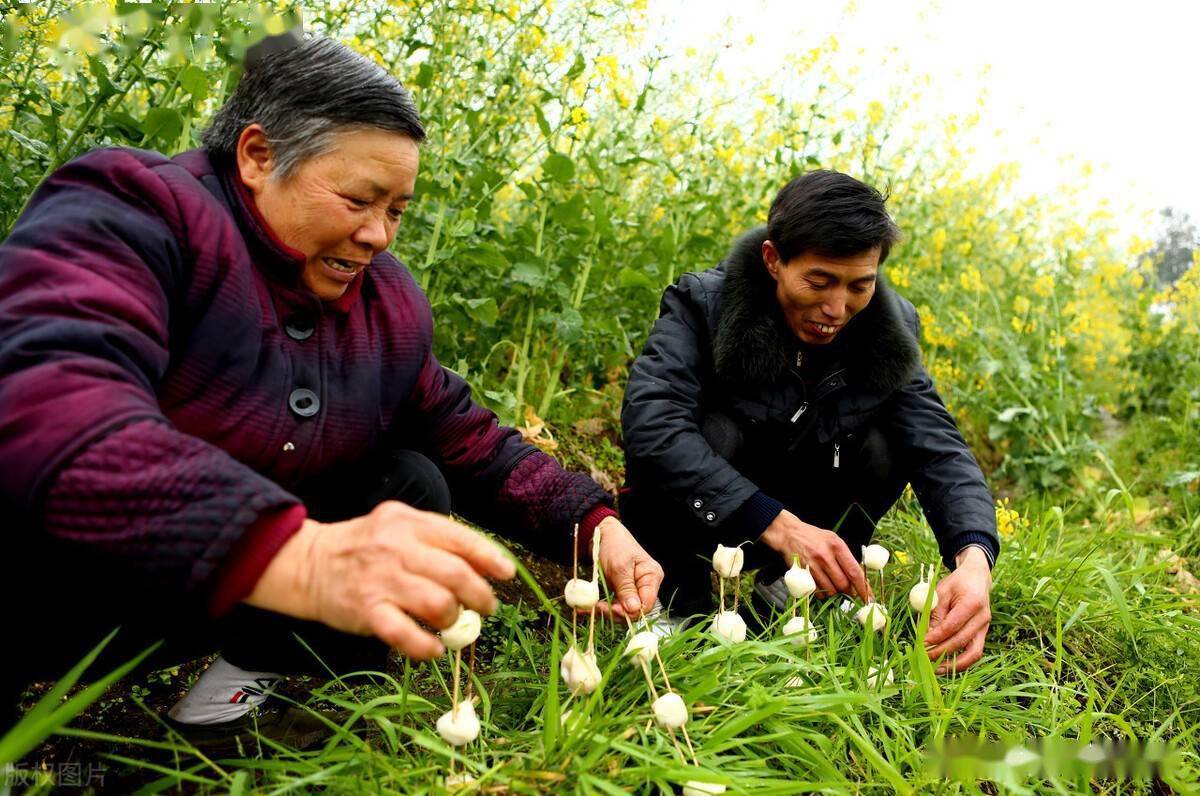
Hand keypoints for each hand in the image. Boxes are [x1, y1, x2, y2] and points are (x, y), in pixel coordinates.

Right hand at [247, 501, 515, 659]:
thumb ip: (436, 540)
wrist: (308, 563)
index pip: (462, 539)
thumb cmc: (364, 546)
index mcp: (409, 523)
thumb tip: (483, 566)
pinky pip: (406, 635)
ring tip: (452, 624)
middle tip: (485, 607)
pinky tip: (435, 649)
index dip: (490, 559)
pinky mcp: (366, 611)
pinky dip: (428, 647)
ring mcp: (381, 580)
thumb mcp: (399, 526)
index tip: (506, 574)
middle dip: (480, 596)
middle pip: (457, 574)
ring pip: (438, 604)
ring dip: (454, 619)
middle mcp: (397, 548)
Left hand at [592, 516, 664, 619]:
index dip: (631, 611)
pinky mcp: (622, 591)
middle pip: (635, 610)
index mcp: (651, 577)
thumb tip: (633, 610)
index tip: (613, 609)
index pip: (646, 604)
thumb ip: (626, 589)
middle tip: (597, 608)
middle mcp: (645, 585)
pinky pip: (615, 604)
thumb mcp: (619, 567)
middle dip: (616, 612)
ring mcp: (634, 589)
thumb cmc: (615, 545)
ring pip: (623, 610)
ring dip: (607, 612)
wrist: (603, 535)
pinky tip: (591, 607)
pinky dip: (603, 607)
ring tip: (590, 608)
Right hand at [759, 509, 871, 601]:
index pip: (854, 571)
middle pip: (843, 584)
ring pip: (831, 590)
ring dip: (835, 593)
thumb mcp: (833, 540)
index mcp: (837, 546)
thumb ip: (846, 558)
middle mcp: (825, 555)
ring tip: (833, 585)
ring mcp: (813, 565)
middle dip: (848, 592)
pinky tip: (822, 585)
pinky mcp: (802, 574)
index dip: (863, 588)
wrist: (789, 534)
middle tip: (848, 591)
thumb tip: (859, 581)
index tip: (869, 598)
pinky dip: (823, 594)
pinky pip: (818, 592)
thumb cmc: (814, 538)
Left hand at [925, 546, 992, 673]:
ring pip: (973, 653)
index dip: (936, 637)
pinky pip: (974, 652)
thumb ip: (934, 612)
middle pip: (962, 641)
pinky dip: (961, 662)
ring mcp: (985, 628)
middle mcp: (982, 618)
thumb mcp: (941, 591)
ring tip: (935, 669)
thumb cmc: (956, 583)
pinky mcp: (983, 634)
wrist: (977, 578)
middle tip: (924, 656)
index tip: (922, 643)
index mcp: (972, 603)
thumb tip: (925, 635)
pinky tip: (946, 665)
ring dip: (954, 664)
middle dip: (941, 652)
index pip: (952, 626)